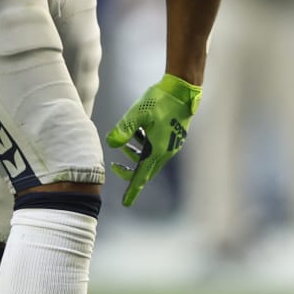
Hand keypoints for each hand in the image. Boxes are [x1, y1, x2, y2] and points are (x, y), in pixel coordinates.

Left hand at [106, 74, 201, 206]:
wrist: (182, 89)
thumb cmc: (160, 100)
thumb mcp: (138, 114)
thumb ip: (124, 130)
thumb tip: (111, 143)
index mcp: (158, 150)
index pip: (142, 176)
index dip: (133, 190)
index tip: (126, 203)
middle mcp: (166, 151)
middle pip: (145, 168)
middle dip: (130, 171)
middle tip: (115, 167)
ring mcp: (171, 143)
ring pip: (150, 156)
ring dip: (135, 154)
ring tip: (124, 145)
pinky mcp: (172, 135)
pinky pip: (155, 147)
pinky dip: (143, 144)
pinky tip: (138, 132)